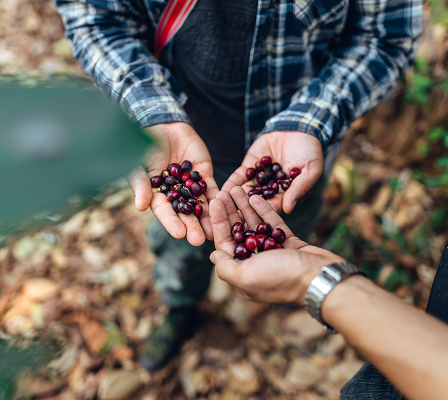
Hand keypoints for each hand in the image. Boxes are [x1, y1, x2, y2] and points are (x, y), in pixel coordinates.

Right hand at [127, 122, 218, 245]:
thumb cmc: (142, 145)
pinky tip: (224, 208)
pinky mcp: (204, 174)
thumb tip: (141, 207)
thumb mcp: (137, 164)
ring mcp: (190, 185)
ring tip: (215, 232)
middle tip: (200, 241)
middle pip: (185, 213)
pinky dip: (217, 197)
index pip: (165, 212)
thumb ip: (141, 184)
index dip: (172, 223)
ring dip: (207, 218)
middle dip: (193, 227)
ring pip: (200, 204)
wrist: (161, 124)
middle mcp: (175, 195)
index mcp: (157, 196)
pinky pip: (211, 187)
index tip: (179, 235)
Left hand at [209, 187, 342, 304]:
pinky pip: (273, 224)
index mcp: (244, 271)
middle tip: (224, 190)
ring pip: (255, 225)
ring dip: (245, 207)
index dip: (219, 221)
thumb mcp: (245, 276)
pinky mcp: (290, 243)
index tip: (215, 200)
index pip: (225, 242)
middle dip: (231, 211)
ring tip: (239, 189)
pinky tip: (255, 196)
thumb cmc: (280, 278)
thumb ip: (226, 267)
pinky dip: (264, 211)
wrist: (320, 278)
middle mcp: (257, 261)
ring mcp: (274, 251)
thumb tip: (213, 256)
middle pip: (239, 231)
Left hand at [222, 131, 323, 213]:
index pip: (274, 208)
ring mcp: (258, 179)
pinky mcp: (249, 166)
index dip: (264, 215)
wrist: (299, 127)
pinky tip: (222, 190)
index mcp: (286, 195)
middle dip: (245, 211)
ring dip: (235, 199)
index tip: (254, 225)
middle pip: (256, 203)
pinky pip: (239, 176)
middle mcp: (270, 190)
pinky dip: (231, 183)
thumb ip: (299, 188)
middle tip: (233, 221)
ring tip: (225, 207)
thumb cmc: (310, 151)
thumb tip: (288, 209)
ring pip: (245, 191)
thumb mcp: (311, 170)